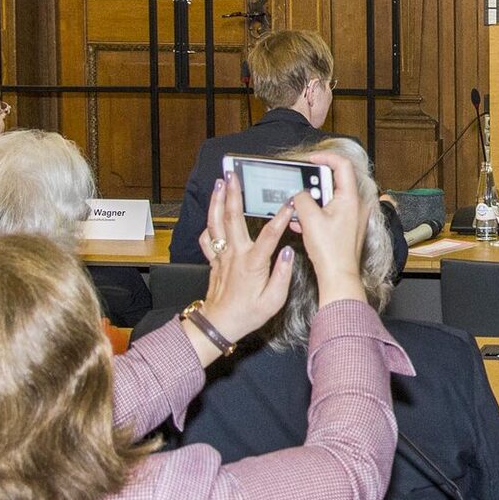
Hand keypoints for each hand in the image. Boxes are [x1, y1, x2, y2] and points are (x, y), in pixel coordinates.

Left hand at [193, 175, 295, 348]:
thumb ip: (283, 274)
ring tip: (220, 182)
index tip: (290, 203)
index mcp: (253, 263)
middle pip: (233, 217)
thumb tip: (288, 252)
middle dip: (233, 193)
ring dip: (217, 200)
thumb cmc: (248, 314)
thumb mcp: (274, 300)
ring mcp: (222, 255)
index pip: (270, 234)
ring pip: (216, 222)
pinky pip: (208, 238)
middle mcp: (235, 254)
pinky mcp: (214, 260)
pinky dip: (209, 224)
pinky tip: (212, 215)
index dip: (280, 217)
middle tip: (233, 174)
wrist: (219, 325)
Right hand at [288, 149, 370, 307]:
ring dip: (312, 202)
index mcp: (351, 198)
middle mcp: (355, 205)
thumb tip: (299, 194)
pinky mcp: (346, 228)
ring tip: (298, 210)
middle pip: (335, 182)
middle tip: (300, 189)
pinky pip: (330, 213)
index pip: (342, 165)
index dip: (326, 157)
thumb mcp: (310, 219)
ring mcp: (352, 217)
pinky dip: (316, 214)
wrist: (338, 277)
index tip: (311, 160)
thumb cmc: (330, 251)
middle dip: (314, 185)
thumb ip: (302, 199)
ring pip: (330, 199)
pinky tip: (301, 224)